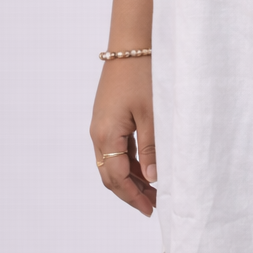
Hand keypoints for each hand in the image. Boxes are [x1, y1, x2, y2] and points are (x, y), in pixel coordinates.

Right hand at [90, 57, 156, 216]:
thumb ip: (151, 148)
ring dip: (131, 177)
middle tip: (154, 205)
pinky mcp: (108, 116)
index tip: (152, 210)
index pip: (117, 178)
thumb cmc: (143, 75)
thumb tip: (152, 178)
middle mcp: (98, 133)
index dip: (133, 197)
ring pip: (113, 162)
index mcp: (106, 136)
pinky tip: (147, 166)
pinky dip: (130, 160)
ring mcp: (101, 125)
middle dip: (131, 192)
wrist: (131, 43)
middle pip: (111, 174)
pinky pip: (116, 147)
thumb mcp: (152, 114)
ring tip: (154, 190)